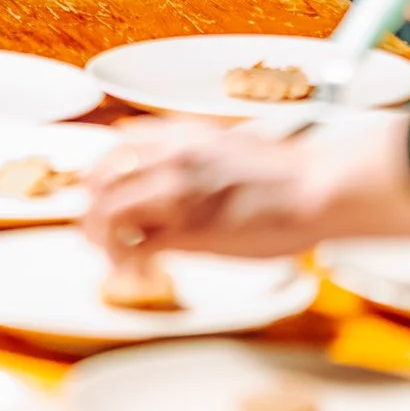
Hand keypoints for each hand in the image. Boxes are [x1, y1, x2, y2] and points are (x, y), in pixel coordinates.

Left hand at [82, 113, 409, 260]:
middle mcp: (170, 157)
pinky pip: (135, 250)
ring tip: (112, 260)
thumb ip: (196, 154)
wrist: (318, 188)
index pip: (115, 144)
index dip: (101, 173)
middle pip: (99, 179)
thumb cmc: (288, 174)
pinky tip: (139, 276)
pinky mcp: (188, 231)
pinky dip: (127, 265)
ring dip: (101, 240)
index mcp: (181, 133)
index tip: (102, 194)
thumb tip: (174, 170)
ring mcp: (176, 193)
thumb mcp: (231, 146)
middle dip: (90, 208)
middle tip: (96, 234)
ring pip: (106, 213)